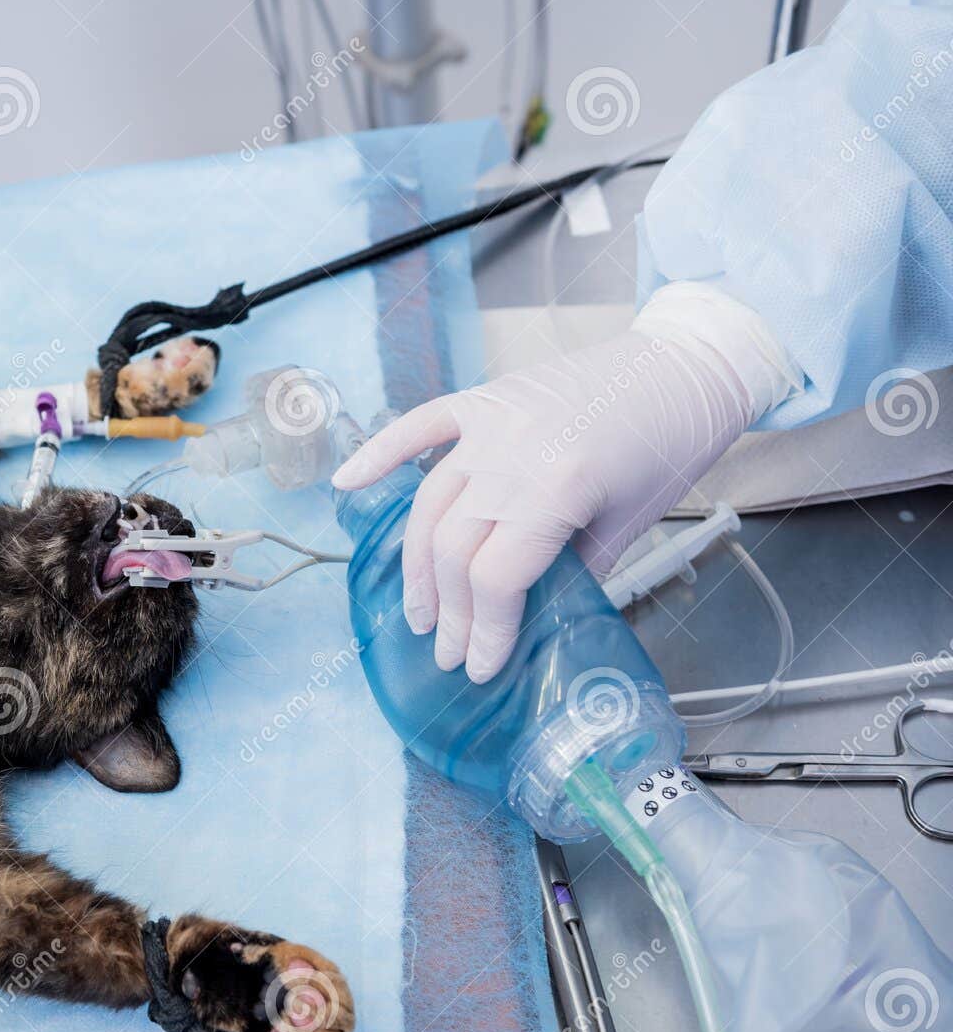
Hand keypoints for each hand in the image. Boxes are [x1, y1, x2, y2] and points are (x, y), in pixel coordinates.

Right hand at [332, 286, 797, 682]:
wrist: (685, 364)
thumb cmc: (671, 444)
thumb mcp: (629, 522)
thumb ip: (572, 568)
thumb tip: (529, 614)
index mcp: (557, 488)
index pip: (496, 578)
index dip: (484, 632)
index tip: (480, 667)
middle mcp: (512, 455)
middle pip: (455, 551)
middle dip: (451, 614)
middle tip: (449, 653)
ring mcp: (491, 424)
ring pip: (430, 506)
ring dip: (417, 567)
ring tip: (420, 611)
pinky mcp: (484, 400)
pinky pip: (418, 427)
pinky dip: (378, 454)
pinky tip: (346, 484)